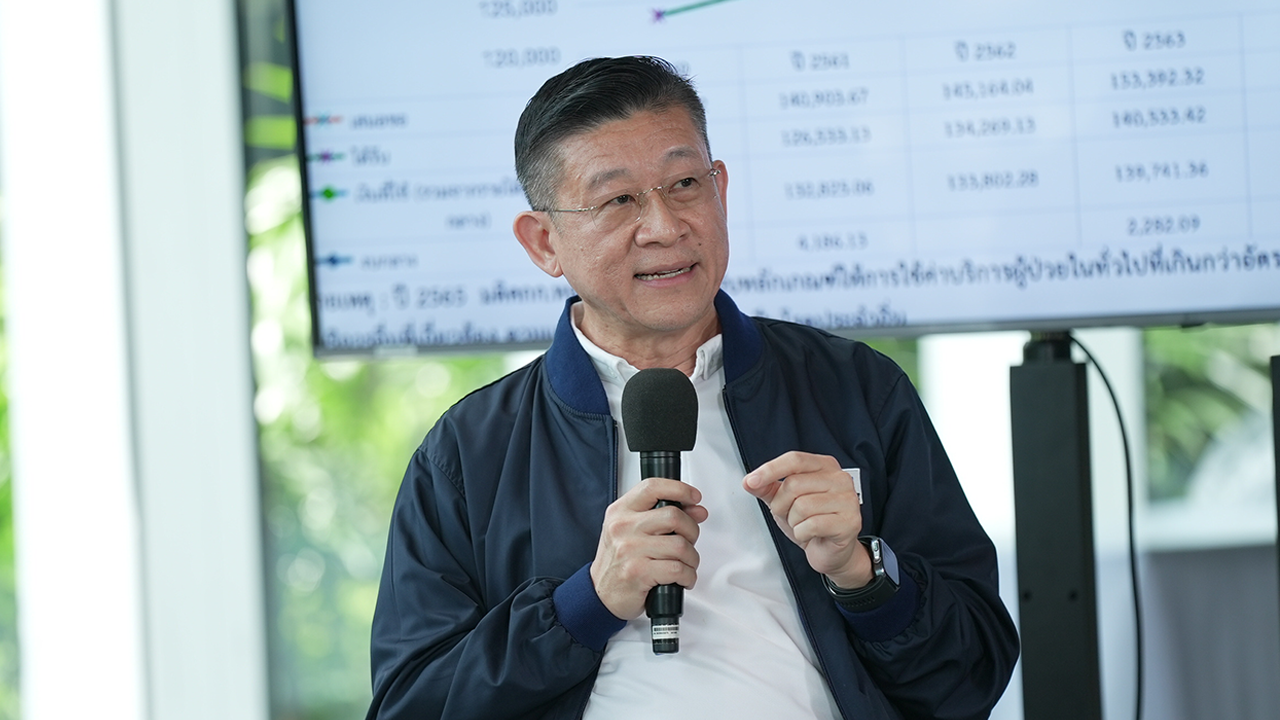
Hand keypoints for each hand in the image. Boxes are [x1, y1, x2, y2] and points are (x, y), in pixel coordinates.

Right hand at [589, 477, 708, 619]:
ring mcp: (629, 550)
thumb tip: (697, 510)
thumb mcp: (632, 531)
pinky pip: (678, 569)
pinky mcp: (638, 572)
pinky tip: (682, 578)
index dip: (679, 489)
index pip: (652, 487)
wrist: (600, 593)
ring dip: (692, 558)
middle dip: (692, 531)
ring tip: (686, 564)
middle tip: (689, 541)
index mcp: (621, 512)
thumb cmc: (618, 561)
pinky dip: (688, 576)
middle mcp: (623, 527)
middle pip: (674, 516)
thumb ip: (661, 517)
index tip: (694, 497)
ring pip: (680, 545)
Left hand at [743, 451, 870, 589]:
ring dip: (793, 522)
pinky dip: (802, 534)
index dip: (770, 470)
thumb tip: (749, 481)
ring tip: (802, 525)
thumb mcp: (784, 501)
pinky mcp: (849, 522)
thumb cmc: (811, 521)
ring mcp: (848, 500)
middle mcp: (840, 479)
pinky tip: (810, 535)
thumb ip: (767, 488)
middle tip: (788, 515)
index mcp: (825, 466)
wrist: (831, 551)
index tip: (751, 481)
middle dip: (781, 505)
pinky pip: (811, 525)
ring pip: (802, 506)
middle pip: (794, 484)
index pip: (795, 460)